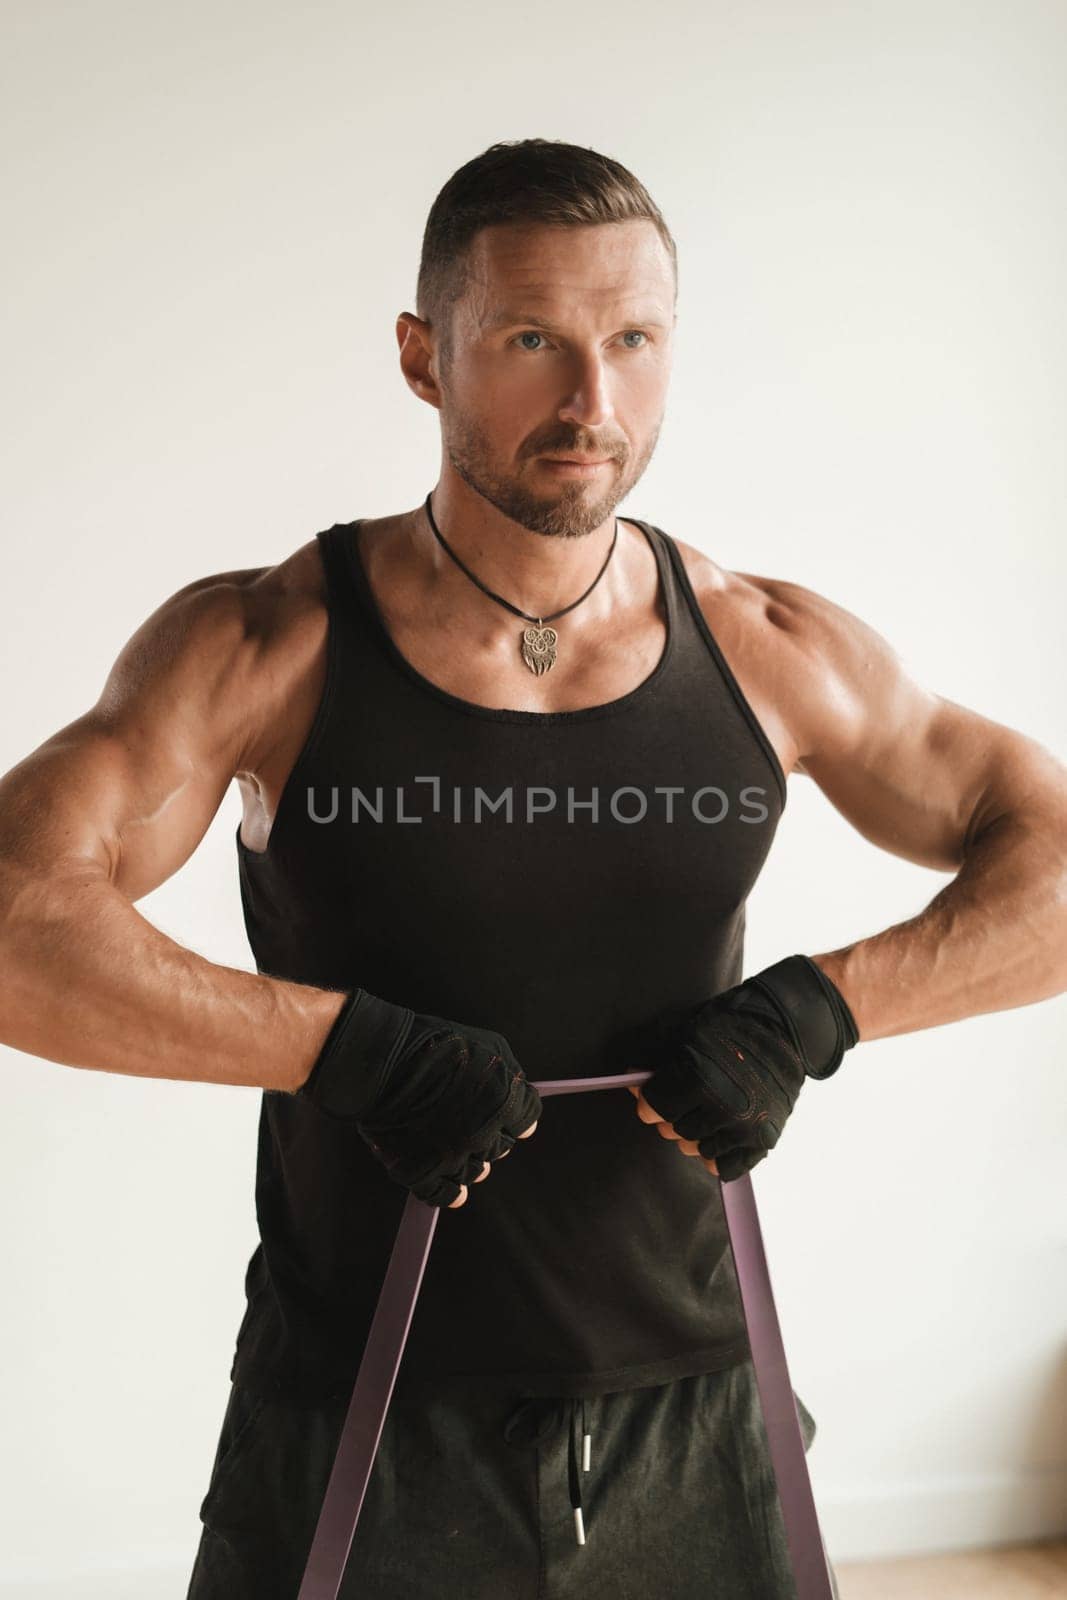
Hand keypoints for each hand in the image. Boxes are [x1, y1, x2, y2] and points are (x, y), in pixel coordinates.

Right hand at [297, 989, 542, 1207]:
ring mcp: (451, 1157)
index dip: (517, 1119)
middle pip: (500, 1148)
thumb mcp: (490, 1046)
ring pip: (476, 1173)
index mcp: (503, 1103)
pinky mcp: (421, 1172)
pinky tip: (454, 1190)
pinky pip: (445, 1195)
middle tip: (475, 1125)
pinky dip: (451, 1194)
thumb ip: (511, 1075)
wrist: (380, 1062)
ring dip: (472, 1162)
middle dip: (491, 1137)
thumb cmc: (433, 1046)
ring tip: (457, 1148)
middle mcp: (481, 1135)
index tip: (511, 1120)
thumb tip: (522, 1096)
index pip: (526, 1123)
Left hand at [628, 956, 859, 1182]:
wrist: (783, 1027)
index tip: (656, 1093)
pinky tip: (720, 1133)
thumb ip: (652, 1058)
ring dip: (697, 1132)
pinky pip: (726, 1166)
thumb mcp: (681, 1030)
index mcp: (698, 1079)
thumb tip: (629, 1079)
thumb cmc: (728, 1023)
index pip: (653, 1108)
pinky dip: (719, 1154)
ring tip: (708, 1108)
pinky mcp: (764, 1139)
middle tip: (687, 1095)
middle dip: (674, 1114)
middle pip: (674, 1130)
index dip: (651, 1099)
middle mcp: (722, 1108)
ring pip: (697, 1149)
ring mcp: (745, 1127)